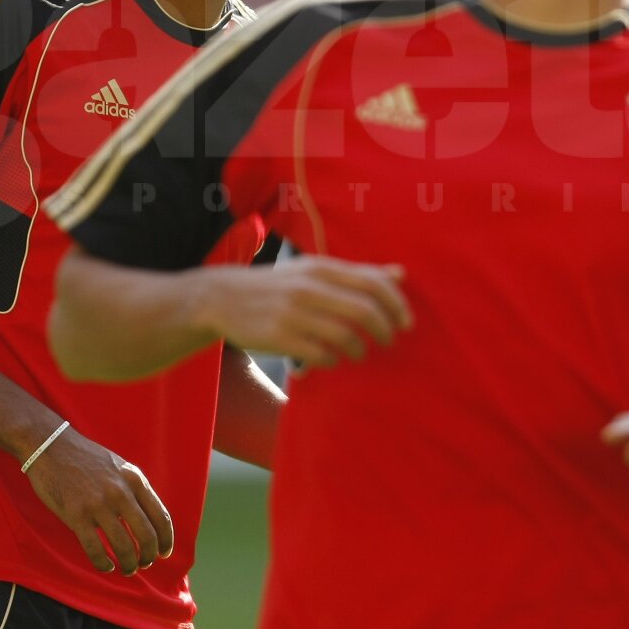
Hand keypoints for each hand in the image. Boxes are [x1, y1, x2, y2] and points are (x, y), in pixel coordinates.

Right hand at [23, 425, 172, 573]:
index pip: (160, 516)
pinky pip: (95, 550)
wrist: (52, 447)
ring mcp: (98, 505)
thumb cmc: (87, 458)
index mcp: (135, 479)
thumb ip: (135, 489)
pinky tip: (106, 566)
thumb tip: (149, 519)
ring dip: (129, 564)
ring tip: (127, 569)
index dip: (165, 540)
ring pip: (123, 546)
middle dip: (149, 556)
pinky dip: (104, 564)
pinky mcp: (76, 516)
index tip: (164, 553)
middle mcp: (121, 493)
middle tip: (145, 564)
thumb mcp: (120, 467)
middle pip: (146, 535)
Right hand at [199, 256, 411, 369]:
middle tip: (390, 341)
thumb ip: (358, 273)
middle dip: (385, 329)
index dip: (397, 304)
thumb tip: (401, 274)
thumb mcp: (314, 270)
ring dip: (359, 349)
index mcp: (321, 267)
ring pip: (345, 335)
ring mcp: (294, 313)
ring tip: (359, 352)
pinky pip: (321, 354)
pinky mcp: (279, 337)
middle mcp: (309, 287)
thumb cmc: (278, 285)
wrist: (222, 297)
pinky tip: (331, 359)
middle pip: (365, 310)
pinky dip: (333, 360)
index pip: (373, 282)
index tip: (407, 322)